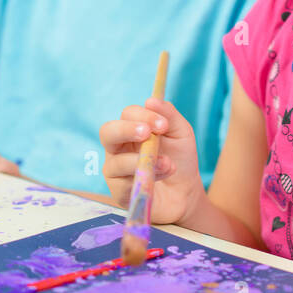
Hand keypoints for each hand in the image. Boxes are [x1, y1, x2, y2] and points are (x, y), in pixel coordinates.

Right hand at [100, 97, 204, 226]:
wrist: (185, 192)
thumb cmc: (179, 158)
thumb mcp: (181, 133)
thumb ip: (169, 115)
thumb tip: (151, 100)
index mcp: (131, 129)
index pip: (128, 114)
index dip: (144, 116)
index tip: (163, 125)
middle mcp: (118, 147)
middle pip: (107, 131)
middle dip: (126, 130)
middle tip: (146, 133)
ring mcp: (115, 169)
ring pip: (116, 161)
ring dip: (144, 161)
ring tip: (167, 164)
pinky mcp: (118, 191)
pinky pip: (124, 184)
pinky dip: (144, 180)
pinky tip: (160, 179)